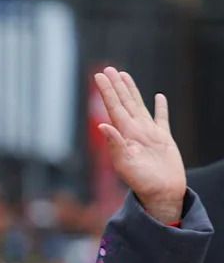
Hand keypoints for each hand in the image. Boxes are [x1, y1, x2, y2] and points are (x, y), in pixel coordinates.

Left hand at [94, 67, 185, 223]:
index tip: (98, 76)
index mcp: (125, 133)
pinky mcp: (164, 139)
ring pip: (139, 105)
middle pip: (124, 102)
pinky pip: (162, 118)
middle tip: (108, 69)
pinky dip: (160, 107)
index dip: (107, 91)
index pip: (113, 107)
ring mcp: (149, 133)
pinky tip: (159, 96)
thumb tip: (102, 125)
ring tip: (125, 75)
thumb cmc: (142, 182)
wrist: (161, 194)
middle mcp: (135, 130)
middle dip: (116, 86)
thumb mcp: (125, 163)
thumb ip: (115, 143)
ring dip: (132, 91)